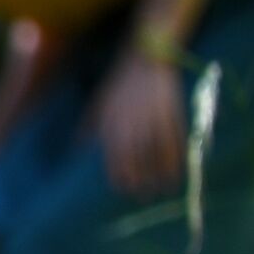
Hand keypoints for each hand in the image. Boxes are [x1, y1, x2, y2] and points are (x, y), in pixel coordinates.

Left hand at [94, 53, 185, 194]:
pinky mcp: (171, 111)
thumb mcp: (99, 103)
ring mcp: (152, 116)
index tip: (124, 188)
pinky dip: (177, 156)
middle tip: (143, 196)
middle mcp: (131, 121)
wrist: (145, 56)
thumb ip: (88, 126)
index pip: (114, 154)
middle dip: (140, 178)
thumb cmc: (119, 83)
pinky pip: (175, 139)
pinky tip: (178, 170)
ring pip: (156, 151)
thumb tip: (76, 146)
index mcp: (112, 121)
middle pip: (135, 156)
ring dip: (160, 173)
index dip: (120, 173)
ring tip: (163, 189)